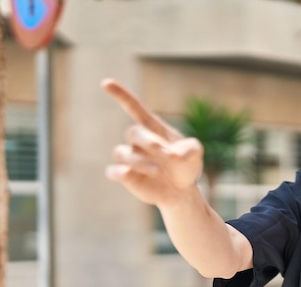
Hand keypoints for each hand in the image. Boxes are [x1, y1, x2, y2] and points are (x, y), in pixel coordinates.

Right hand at [101, 79, 203, 206]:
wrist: (181, 189)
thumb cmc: (186, 165)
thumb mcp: (195, 154)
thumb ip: (190, 149)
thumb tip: (175, 156)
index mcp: (153, 129)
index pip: (134, 108)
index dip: (121, 96)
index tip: (106, 83)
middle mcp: (138, 141)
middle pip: (133, 132)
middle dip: (148, 141)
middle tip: (166, 154)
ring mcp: (130, 158)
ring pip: (121, 153)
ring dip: (138, 161)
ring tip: (158, 171)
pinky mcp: (126, 176)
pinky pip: (113, 171)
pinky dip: (118, 171)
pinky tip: (128, 174)